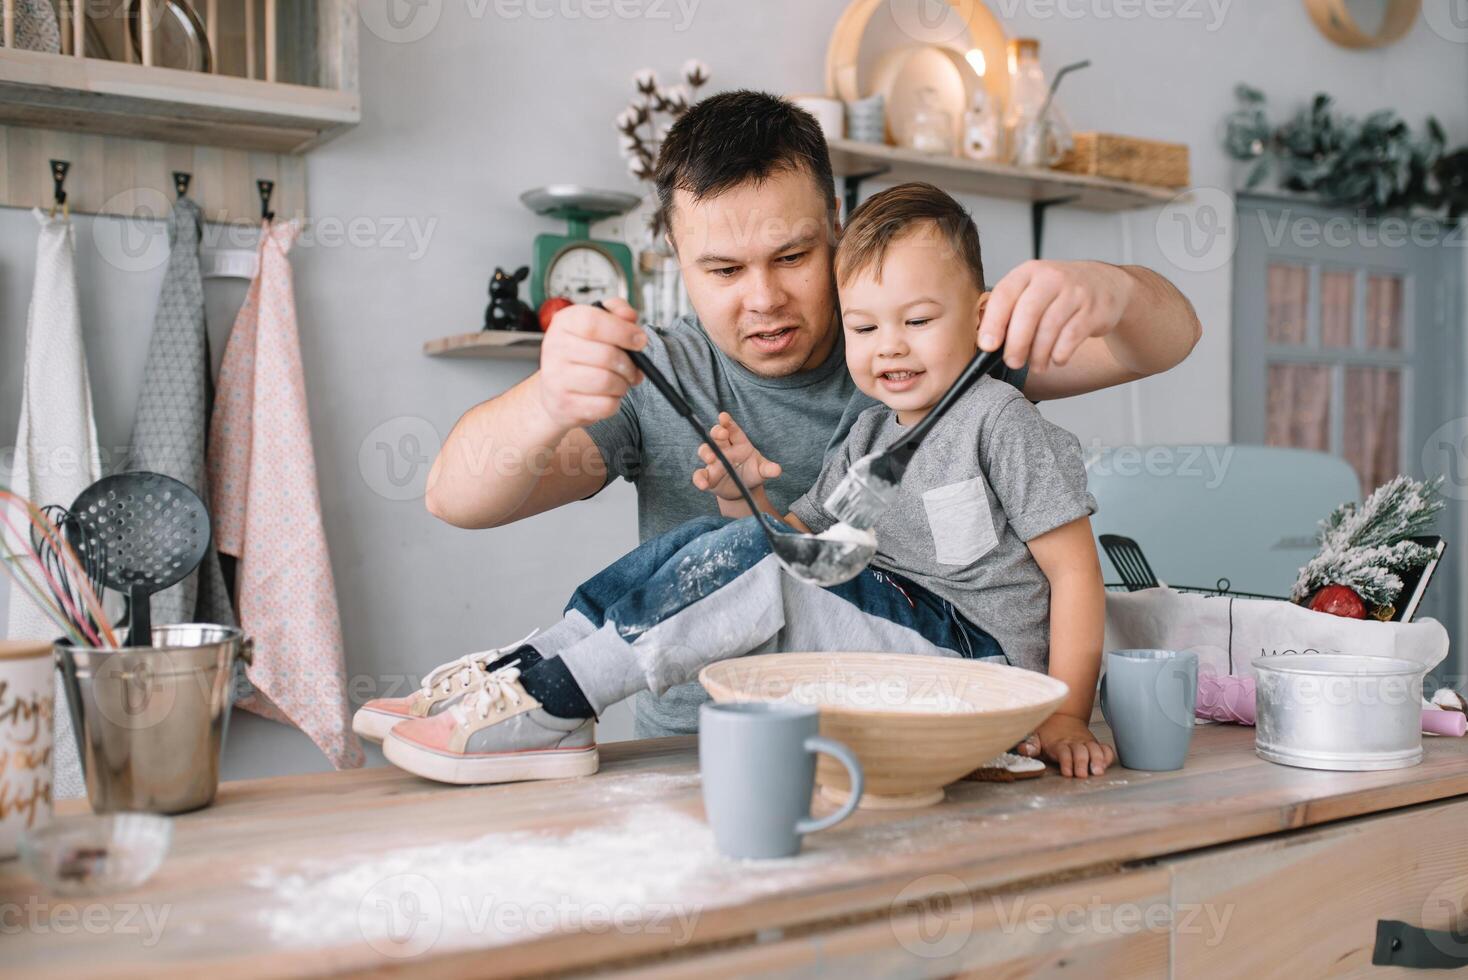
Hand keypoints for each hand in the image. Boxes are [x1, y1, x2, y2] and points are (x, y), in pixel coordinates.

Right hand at [536, 298, 646, 429]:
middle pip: (606, 355)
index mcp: (564, 323)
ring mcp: (556, 378)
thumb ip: (616, 312)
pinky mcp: (565, 404)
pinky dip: (615, 402)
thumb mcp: (595, 325)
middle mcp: (555, 348)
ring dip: (623, 384)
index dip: (623, 331)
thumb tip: (629, 317)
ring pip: (607, 382)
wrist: (553, 393)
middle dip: (629, 364)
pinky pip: (605, 405)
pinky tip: (608, 396)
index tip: (639, 340)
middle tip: (632, 368)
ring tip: (620, 381)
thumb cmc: (580, 356)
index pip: (593, 322)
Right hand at [691, 412, 781, 502]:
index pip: (732, 429)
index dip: (727, 422)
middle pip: (717, 436)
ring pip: (705, 451)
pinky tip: (703, 485)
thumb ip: (768, 469)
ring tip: (711, 458)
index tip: (724, 416)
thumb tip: (777, 470)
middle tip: (721, 434)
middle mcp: (724, 449)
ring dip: (706, 452)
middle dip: (717, 432)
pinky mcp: (708, 475)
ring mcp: (714, 462)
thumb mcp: (762, 471)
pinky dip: (699, 479)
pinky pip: (699, 475)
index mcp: (739, 443)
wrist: (743, 489)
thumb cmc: (752, 473)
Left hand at [978, 260, 1133, 373]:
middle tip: (1013, 362)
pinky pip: (1072, 337)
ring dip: (1039, 354)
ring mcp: (1075, 292)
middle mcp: (1051, 277)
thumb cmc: (1057, 293)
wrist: (1105, 284)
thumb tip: (986, 344)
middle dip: (1016, 344)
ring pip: (1050, 328)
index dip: (993, 322)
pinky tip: (1056, 359)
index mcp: (1028, 272)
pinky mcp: (1094, 309)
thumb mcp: (1031, 290)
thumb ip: (1009, 310)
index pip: (1005, 294)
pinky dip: (1060, 353)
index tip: (987, 346)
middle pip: (1028, 313)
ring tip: (1036, 365)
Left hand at [1033, 713, 1114, 778]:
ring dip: (1097, 760)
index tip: (1067, 772)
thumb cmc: (1047, 732)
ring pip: (1095, 749)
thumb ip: (1031, 745)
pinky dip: (1107, 755)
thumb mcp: (1035, 737)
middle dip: (1082, 763)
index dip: (1066, 762)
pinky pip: (1105, 749)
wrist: (1063, 717)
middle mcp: (1074, 742)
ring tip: (1098, 771)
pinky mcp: (1095, 744)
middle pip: (1080, 752)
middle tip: (1082, 775)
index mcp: (1058, 743)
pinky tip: (1106, 764)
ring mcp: (1086, 743)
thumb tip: (1023, 749)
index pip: (1063, 752)